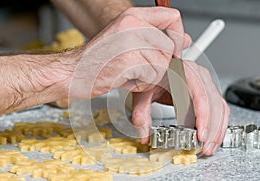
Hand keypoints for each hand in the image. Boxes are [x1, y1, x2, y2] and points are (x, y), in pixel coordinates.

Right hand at [69, 7, 190, 96]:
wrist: (74, 72)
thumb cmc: (100, 59)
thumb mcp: (128, 40)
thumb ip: (157, 38)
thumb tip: (185, 40)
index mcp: (133, 17)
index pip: (173, 17)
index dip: (178, 36)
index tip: (171, 50)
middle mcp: (133, 24)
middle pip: (170, 47)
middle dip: (160, 64)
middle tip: (140, 68)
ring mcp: (130, 41)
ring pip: (163, 65)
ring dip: (149, 77)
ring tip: (129, 74)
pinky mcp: (129, 60)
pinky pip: (152, 77)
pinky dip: (141, 85)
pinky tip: (125, 80)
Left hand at [132, 61, 229, 155]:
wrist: (155, 70)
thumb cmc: (151, 77)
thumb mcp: (143, 94)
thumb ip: (141, 115)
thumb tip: (144, 136)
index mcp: (183, 72)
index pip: (200, 94)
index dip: (203, 116)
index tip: (201, 135)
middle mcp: (198, 75)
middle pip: (214, 103)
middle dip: (212, 129)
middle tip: (205, 147)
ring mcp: (205, 83)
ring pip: (220, 108)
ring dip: (217, 130)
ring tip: (209, 147)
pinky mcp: (207, 93)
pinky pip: (219, 109)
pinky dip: (218, 126)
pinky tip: (212, 139)